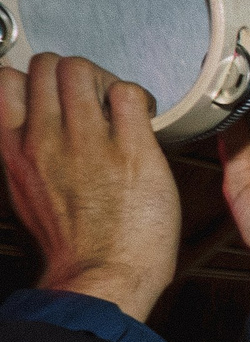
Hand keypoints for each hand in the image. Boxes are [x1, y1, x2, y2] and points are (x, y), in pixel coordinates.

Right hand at [0, 53, 180, 320]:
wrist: (102, 276)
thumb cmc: (71, 243)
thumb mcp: (25, 190)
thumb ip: (26, 152)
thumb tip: (35, 125)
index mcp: (16, 147)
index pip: (8, 78)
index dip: (37, 78)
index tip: (57, 94)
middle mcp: (45, 137)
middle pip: (50, 64)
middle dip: (76, 73)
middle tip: (96, 98)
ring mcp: (88, 142)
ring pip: (86, 70)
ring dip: (106, 80)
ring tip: (120, 107)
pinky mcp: (132, 151)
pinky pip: (129, 94)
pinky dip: (140, 98)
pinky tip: (144, 120)